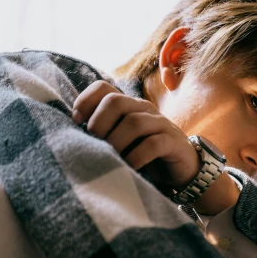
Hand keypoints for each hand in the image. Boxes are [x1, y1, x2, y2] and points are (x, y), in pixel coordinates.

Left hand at [72, 80, 200, 193]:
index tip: (76, 122)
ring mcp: (160, 124)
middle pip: (116, 101)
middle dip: (99, 122)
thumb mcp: (123, 142)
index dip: (85, 101)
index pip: (103, 88)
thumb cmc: (146, 156)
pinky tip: (129, 167)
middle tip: (95, 143)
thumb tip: (72, 137)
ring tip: (111, 157)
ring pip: (134, 122)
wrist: (184, 169)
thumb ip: (104, 134)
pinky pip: (153, 144)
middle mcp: (143, 109)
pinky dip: (136, 157)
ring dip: (116, 141)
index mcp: (128, 106)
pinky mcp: (173, 143)